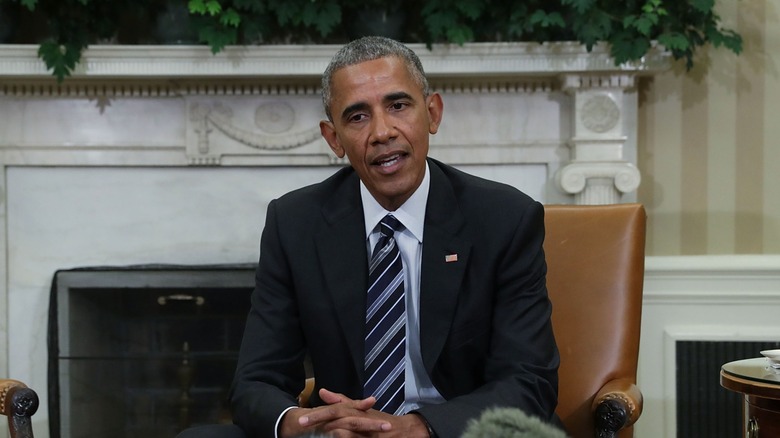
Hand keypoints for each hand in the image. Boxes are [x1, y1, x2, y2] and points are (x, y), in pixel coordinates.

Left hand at [298, 389, 430, 436]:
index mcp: (357, 412)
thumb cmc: (380, 420)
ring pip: (344, 434)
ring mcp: (367, 433)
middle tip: (302, 425)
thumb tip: (322, 391)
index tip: (301, 419)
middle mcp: (361, 421)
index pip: (335, 411)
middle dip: (319, 422)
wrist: (406, 431)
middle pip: (337, 420)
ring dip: (329, 435)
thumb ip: (341, 401)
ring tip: (313, 436)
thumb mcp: (361, 410)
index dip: (318, 414)